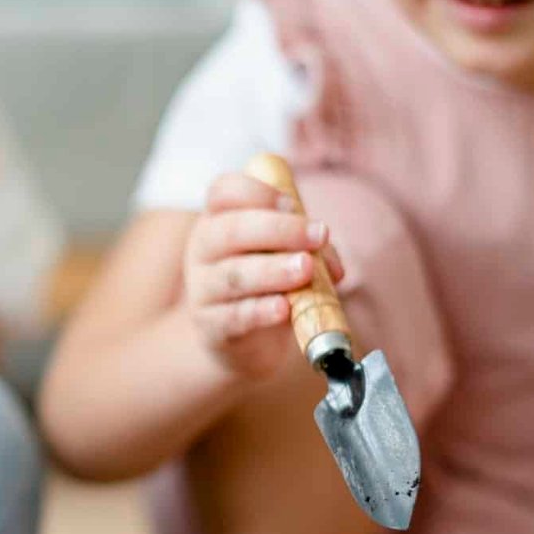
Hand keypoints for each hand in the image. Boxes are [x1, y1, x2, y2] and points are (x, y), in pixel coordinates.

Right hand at [182, 172, 345, 381]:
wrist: (245, 341)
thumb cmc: (267, 284)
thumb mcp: (285, 254)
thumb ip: (309, 248)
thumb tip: (331, 263)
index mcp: (219, 220)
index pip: (224, 192)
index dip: (257, 192)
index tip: (292, 204)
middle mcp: (203, 249)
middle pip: (230, 230)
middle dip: (278, 229)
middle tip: (318, 235)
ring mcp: (202, 289)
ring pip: (234, 275)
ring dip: (273, 270)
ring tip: (306, 269)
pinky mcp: (210, 326)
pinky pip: (233, 316)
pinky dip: (260, 311)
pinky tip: (284, 308)